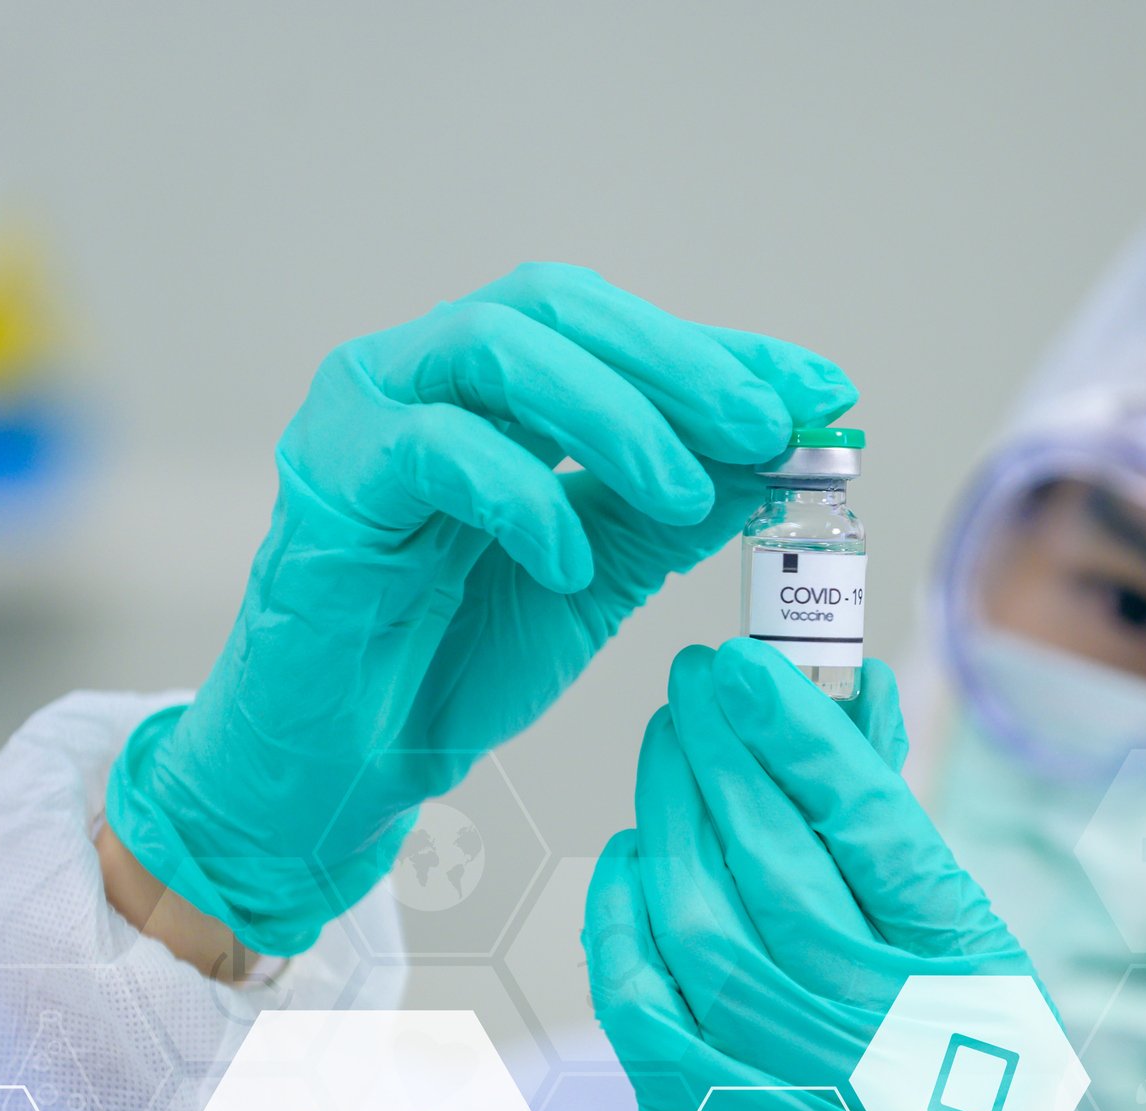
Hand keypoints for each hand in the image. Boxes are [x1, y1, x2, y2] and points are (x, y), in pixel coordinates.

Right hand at [105, 264, 854, 954]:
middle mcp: (416, 374)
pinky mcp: (325, 482)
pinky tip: (569, 562)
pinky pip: (433, 451)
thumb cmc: (452, 663)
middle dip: (674, 362)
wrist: (346, 768)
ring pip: (493, 349)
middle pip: (553, 307)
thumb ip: (671, 511)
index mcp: (484, 387)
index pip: (610, 329)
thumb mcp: (594, 577)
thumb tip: (782, 453)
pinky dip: (522, 497)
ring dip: (611, 414)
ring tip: (685, 492)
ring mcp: (361, 416)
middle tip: (764, 425)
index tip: (820, 389)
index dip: (718, 350)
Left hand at [583, 640, 1035, 1110]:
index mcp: (962, 982)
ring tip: (671, 749)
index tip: (748, 664)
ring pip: (698, 914)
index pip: (868, 828)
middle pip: (770, 856)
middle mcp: (874, 1033)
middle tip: (694, 684)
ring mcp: (784, 1088)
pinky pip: (640, 998)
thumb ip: (902, 832)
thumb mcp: (974, 964)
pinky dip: (624, 913)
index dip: (797, 734)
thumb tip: (852, 691)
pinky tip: (633, 858)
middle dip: (719, 749)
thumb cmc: (961, 1098)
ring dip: (672, 812)